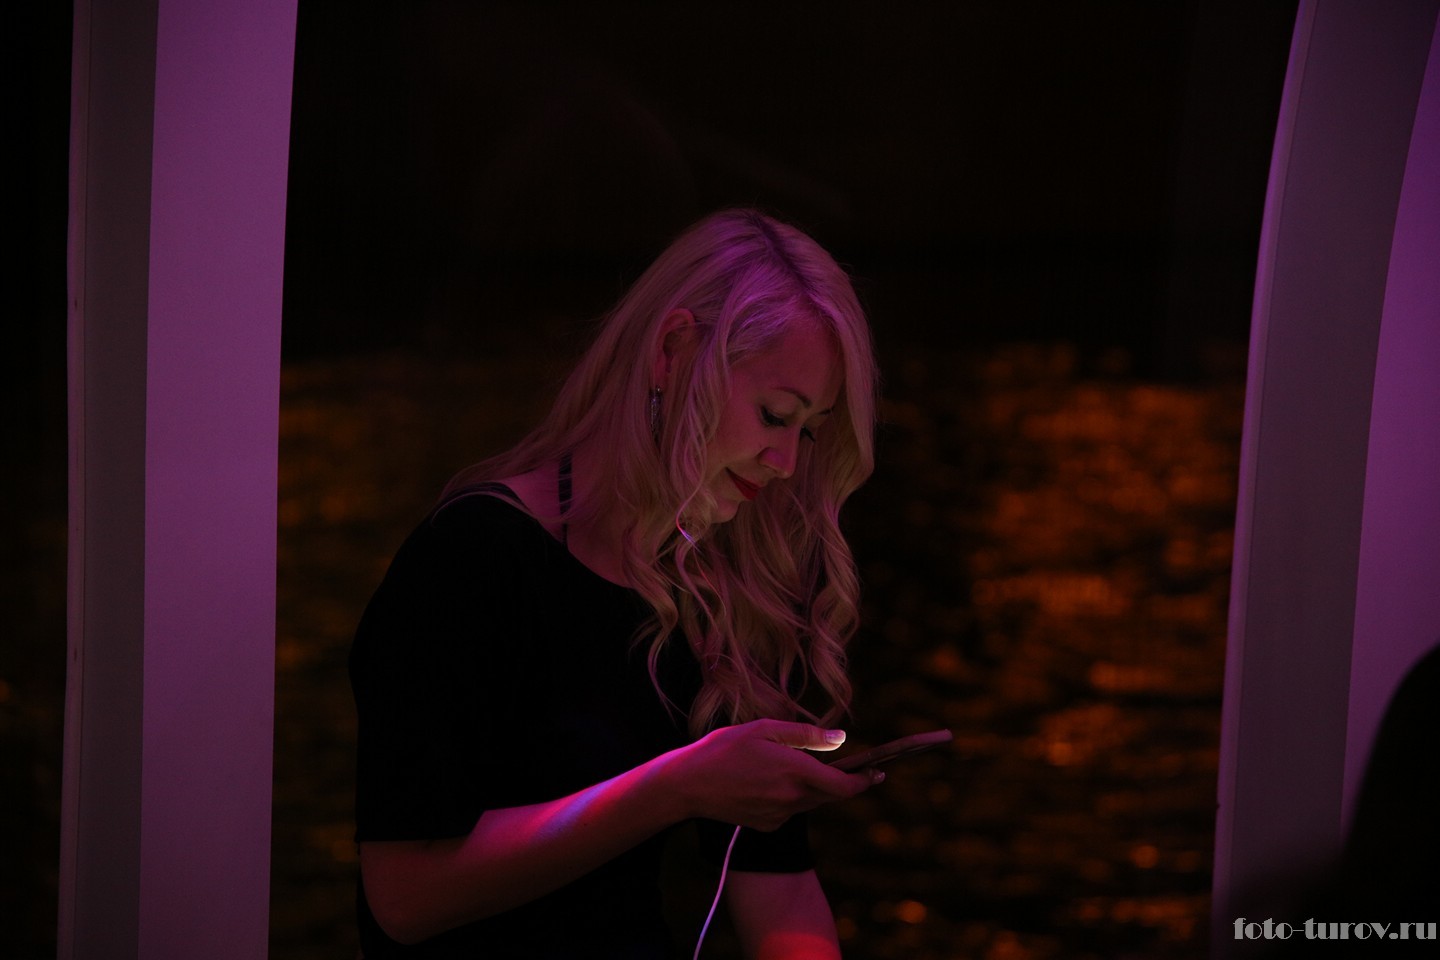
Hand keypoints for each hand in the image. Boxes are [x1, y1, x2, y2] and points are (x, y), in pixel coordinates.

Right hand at [663, 719, 880, 830]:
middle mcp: (791, 798)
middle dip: (839, 781)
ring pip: (810, 802)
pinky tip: (767, 781)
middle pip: (830, 794)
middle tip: (844, 765)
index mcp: (794, 771)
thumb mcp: (764, 729)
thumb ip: (806, 735)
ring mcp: (779, 815)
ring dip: (813, 788)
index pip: (844, 786)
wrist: (689, 785)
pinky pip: (790, 809)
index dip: (864, 781)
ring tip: (792, 766)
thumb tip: (841, 739)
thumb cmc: (724, 749)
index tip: (877, 772)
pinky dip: (790, 796)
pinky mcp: (767, 825)